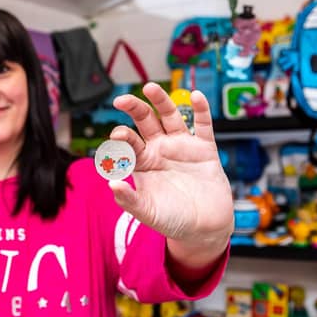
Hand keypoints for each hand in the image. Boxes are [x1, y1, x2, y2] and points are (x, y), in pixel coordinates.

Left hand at [110, 83, 232, 256]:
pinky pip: (203, 125)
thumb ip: (129, 200)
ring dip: (161, 101)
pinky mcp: (205, 149)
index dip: (122, 137)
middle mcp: (160, 150)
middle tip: (121, 100)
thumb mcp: (148, 213)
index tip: (117, 136)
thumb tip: (111, 184)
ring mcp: (182, 147)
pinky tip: (196, 96)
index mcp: (143, 163)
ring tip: (150, 88)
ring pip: (170, 116)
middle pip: (145, 121)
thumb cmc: (173, 220)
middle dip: (134, 108)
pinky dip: (201, 110)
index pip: (129, 143)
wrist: (205, 229)